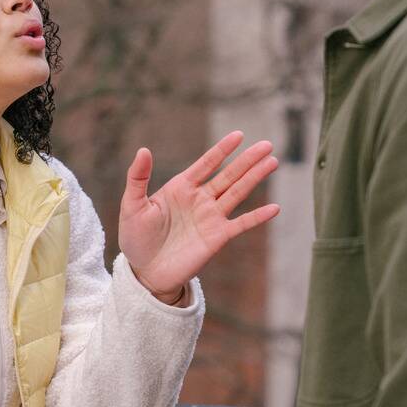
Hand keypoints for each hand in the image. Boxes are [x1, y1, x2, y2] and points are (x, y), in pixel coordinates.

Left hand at [118, 132, 279, 302]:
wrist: (145, 272)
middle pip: (228, 175)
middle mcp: (200, 199)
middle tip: (267, 144)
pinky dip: (257, 216)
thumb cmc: (136, 238)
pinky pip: (241, 224)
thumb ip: (137, 178)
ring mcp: (210, 218)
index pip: (206, 164)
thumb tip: (143, 149)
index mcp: (181, 188)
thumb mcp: (132, 205)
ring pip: (238, 193)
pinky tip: (274, 208)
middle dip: (247, 160)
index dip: (222, 150)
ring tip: (273, 162)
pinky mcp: (217, 238)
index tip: (238, 135)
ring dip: (255, 178)